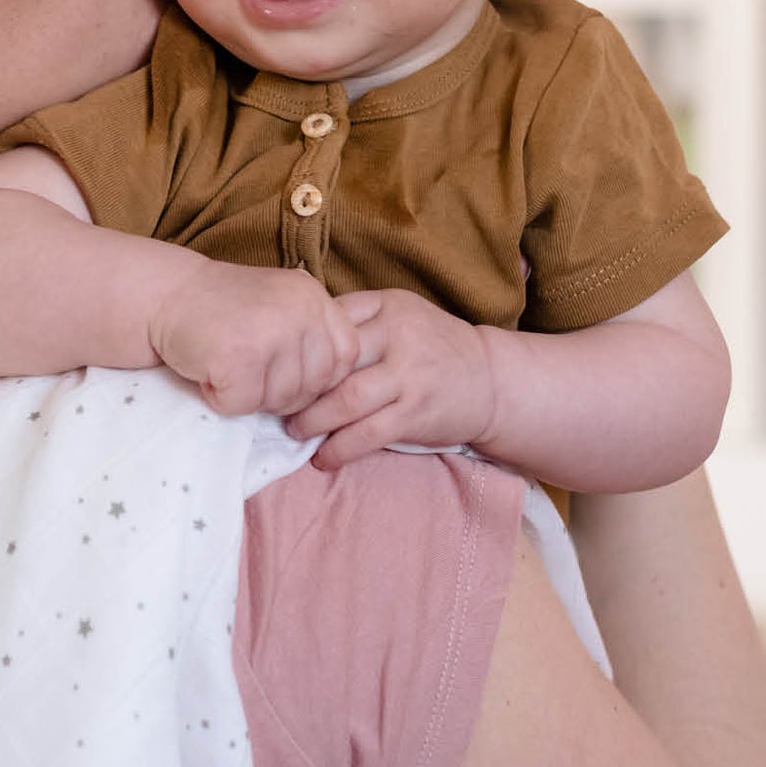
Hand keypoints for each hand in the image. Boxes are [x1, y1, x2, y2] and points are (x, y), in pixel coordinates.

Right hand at [149, 262, 359, 416]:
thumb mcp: (281, 306)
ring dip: (249, 396)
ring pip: (281, 401)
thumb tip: (335, 395)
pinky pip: (244, 405)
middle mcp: (300, 310)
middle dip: (279, 393)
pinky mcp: (240, 357)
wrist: (164, 295)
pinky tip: (210, 371)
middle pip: (314, 387)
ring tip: (226, 365)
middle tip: (245, 368)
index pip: (345, 357)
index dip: (316, 376)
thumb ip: (312, 337)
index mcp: (314, 297)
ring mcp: (272, 333)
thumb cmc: (221, 309)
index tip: (280, 369)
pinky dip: (221, 399)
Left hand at [284, 288, 498, 468]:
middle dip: (298, 387)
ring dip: (312, 421)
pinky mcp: (415, 413)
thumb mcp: (401, 316)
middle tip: (275, 404)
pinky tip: (323, 459)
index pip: (330, 319)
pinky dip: (339, 450)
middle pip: (332, 361)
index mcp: (387, 307)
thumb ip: (357, 320)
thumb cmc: (432, 348)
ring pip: (345, 400)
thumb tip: (294, 336)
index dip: (298, 345)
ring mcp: (408, 376)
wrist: (490, 379)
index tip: (277, 364)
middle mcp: (398, 337)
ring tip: (295, 432)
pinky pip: (367, 434)